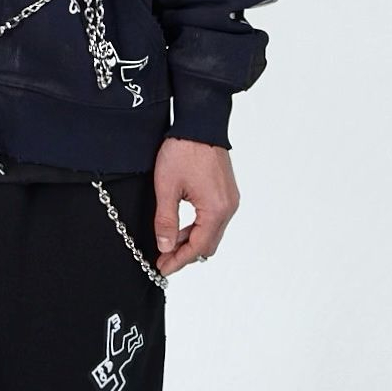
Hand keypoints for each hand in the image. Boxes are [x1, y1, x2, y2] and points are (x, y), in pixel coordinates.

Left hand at [152, 137, 239, 275]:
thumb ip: (166, 219)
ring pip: (212, 232)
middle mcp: (228, 207)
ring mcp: (230, 199)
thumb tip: (165, 246)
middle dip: (185, 254)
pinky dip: (199, 227)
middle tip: (163, 259)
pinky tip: (182, 227)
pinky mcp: (226, 191)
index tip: (162, 268)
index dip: (179, 260)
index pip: (198, 247)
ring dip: (192, 241)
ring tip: (168, 245)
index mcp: (216, 209)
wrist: (200, 122)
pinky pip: (214, 218)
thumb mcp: (167, 186)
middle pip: (208, 244)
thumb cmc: (183, 150)